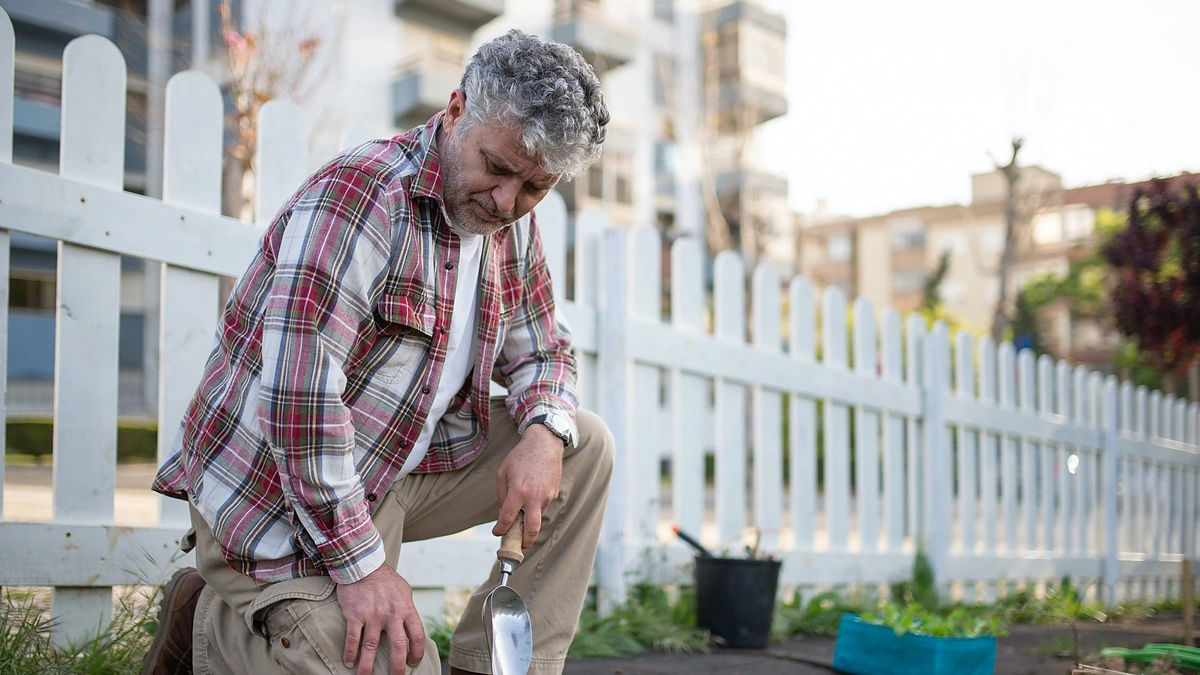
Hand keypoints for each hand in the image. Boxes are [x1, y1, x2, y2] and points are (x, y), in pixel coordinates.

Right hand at [336, 564, 424, 674]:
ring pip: (371, 647)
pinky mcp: (355, 615)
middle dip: (397, 667)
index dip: (417, 653)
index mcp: (406, 609)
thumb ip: (407, 611)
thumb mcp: (404, 593)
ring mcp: (373, 615)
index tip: (412, 663)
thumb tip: (410, 629)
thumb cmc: (385, 580)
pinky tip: (349, 662)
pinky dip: (350, 653)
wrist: (364, 565)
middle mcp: (391, 614)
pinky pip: (353, 639)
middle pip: (397, 647)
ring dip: (367, 666)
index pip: (417, 636)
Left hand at [494, 424, 562, 546]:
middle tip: (519, 545)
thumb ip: (502, 495)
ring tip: (521, 516)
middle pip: (531, 529)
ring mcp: (546, 496)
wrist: (544, 444)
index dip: (500, 529)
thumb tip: (503, 513)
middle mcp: (534, 497)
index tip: (498, 532)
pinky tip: (531, 496)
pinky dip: (535, 507)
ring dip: (529, 521)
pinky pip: (543, 506)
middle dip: (525, 542)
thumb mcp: (503, 473)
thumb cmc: (521, 457)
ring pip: (537, 517)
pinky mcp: (554, 493)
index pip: (508, 518)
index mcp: (518, 491)